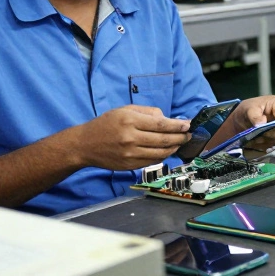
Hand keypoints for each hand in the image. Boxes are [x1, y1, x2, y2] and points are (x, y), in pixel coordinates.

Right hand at [71, 105, 189, 170]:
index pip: (161, 124)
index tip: (188, 125)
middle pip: (164, 139)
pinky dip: (163, 156)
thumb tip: (168, 119)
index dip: (178, 125)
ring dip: (174, 148)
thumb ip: (147, 112)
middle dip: (181, 137)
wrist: (85, 144)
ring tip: (181, 143)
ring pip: (161, 153)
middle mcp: (130, 138)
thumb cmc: (106, 124)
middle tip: (189, 135)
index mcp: (130, 120)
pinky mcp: (129, 165)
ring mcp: (130, 154)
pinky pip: (152, 161)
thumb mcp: (125, 110)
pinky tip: (167, 150)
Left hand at [230, 95, 274, 155]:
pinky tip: (257, 142)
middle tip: (257, 138)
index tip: (263, 133)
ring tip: (255, 141)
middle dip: (270, 137)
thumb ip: (254, 116)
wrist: (245, 114)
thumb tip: (261, 124)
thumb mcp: (248, 109)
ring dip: (268, 142)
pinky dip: (267, 144)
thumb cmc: (249, 108)